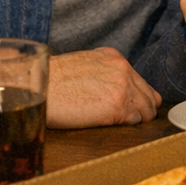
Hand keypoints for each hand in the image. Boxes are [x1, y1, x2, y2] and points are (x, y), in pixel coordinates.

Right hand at [47, 48, 161, 127]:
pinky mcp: (117, 108)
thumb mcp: (83, 65)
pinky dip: (127, 126)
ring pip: (148, 110)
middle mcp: (123, 70)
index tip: (130, 106)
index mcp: (114, 58)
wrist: (36, 88)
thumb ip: (103, 72)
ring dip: (136, 119)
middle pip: (150, 96)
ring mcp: (123, 88)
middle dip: (142, 109)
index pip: (141, 82)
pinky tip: (111, 125)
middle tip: (128, 120)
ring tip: (117, 124)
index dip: (137, 97)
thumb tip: (112, 88)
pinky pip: (136, 121)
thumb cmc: (50, 81)